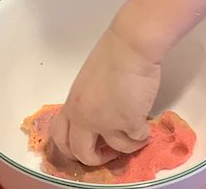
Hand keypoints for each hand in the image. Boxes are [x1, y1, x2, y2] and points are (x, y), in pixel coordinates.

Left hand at [50, 25, 160, 165]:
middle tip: (111, 151)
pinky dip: (143, 136)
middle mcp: (84, 117)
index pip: (60, 138)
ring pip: (117, 149)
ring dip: (128, 144)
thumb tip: (99, 122)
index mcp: (72, 105)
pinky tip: (146, 124)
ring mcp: (106, 122)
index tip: (88, 148)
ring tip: (136, 131)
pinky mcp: (129, 122)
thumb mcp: (88, 84)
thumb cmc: (112, 56)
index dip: (72, 150)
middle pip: (81, 153)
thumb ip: (88, 104)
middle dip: (97, 159)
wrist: (131, 46)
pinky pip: (138, 140)